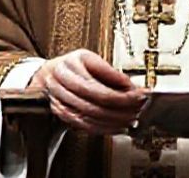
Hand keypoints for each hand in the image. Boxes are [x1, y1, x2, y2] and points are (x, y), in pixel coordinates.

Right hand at [28, 49, 147, 134]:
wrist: (48, 73)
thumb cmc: (73, 65)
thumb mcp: (92, 60)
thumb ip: (111, 73)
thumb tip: (132, 87)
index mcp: (72, 63)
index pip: (101, 81)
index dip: (122, 91)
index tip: (139, 94)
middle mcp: (63, 80)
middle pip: (96, 100)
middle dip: (122, 107)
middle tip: (138, 108)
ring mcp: (59, 98)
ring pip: (91, 115)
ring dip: (115, 120)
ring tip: (131, 118)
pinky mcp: (62, 112)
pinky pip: (84, 124)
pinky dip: (104, 127)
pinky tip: (117, 126)